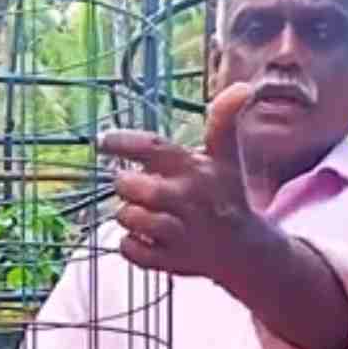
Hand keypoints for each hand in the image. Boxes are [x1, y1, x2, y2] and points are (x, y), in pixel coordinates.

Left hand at [97, 83, 262, 281]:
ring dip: (128, 215)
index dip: (123, 142)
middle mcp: (188, 199)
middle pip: (133, 186)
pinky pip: (129, 249)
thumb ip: (223, 122)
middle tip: (133, 186)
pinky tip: (146, 238)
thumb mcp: (226, 158)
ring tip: (144, 213)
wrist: (244, 250)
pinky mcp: (171, 262)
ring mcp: (180, 233)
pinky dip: (130, 244)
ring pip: (129, 217)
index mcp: (196, 169)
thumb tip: (243, 86)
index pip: (153, 148)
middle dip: (125, 184)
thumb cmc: (226, 196)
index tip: (103, 141)